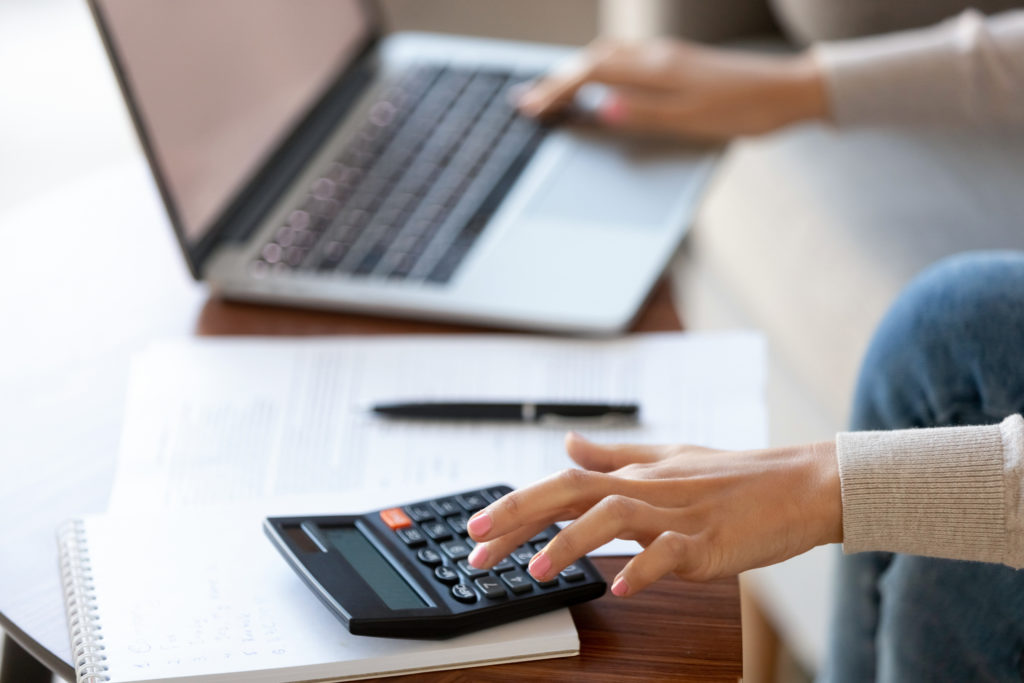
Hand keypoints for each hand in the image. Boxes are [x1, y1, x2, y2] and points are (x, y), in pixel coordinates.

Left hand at [467, 432, 840, 596]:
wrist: (803, 484)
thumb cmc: (737, 477)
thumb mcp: (668, 459)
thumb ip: (614, 455)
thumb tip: (567, 443)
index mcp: (636, 474)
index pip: (564, 484)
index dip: (516, 505)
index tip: (476, 529)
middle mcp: (648, 488)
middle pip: (574, 492)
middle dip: (521, 515)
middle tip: (478, 545)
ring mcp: (679, 514)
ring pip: (615, 516)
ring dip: (571, 542)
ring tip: (536, 570)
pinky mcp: (710, 540)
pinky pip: (671, 553)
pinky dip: (644, 568)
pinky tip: (619, 587)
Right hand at [518, 38, 829, 140]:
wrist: (790, 91)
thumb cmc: (747, 111)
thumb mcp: (693, 121)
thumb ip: (645, 115)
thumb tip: (602, 110)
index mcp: (656, 70)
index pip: (591, 75)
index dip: (557, 90)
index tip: (530, 106)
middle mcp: (658, 56)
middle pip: (593, 60)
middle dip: (558, 79)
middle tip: (530, 100)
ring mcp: (668, 55)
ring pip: (609, 55)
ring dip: (577, 71)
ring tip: (556, 91)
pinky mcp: (679, 61)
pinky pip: (626, 59)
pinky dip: (600, 69)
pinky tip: (601, 82)